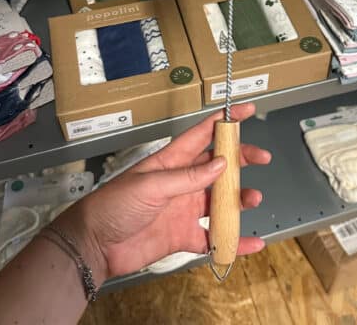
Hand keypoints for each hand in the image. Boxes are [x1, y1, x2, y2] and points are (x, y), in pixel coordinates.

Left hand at [57, 103, 269, 282]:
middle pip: (218, 165)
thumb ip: (188, 177)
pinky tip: (251, 242)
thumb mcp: (150, 184)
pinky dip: (233, 241)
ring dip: (238, 199)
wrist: (94, 246)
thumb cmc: (113, 205)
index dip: (224, 121)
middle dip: (241, 159)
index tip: (245, 111)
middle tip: (261, 158)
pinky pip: (213, 237)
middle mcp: (182, 182)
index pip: (202, 134)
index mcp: (172, 161)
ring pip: (220, 200)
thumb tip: (220, 163)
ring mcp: (184, 208)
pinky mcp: (184, 235)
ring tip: (252, 198)